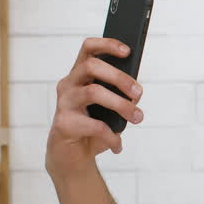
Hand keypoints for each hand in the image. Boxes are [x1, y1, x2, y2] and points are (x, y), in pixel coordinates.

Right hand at [45, 37, 143, 179]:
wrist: (71, 158)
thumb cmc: (93, 129)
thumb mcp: (110, 110)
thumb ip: (120, 97)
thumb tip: (136, 93)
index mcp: (79, 76)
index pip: (88, 49)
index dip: (107, 44)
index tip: (128, 51)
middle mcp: (68, 85)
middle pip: (92, 66)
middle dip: (119, 77)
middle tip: (139, 93)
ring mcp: (64, 103)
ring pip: (93, 92)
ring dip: (121, 105)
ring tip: (137, 117)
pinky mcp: (64, 124)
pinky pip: (95, 125)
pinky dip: (112, 137)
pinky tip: (118, 146)